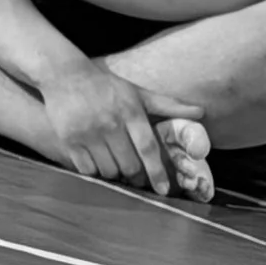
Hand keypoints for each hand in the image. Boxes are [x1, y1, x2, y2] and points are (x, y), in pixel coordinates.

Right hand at [36, 56, 173, 195]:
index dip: (157, 172)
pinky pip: (87, 169)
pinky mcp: (69, 140)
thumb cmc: (106, 86)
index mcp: (130, 112)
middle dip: (137, 177)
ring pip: (108, 170)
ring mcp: (88, 133)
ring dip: (116, 175)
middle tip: (139, 179)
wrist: (64, 75)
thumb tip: (201, 112)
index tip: (163, 189)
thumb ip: (167, 105)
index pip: (147, 148)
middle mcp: (110, 124)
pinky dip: (96, 172)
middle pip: (129, 164)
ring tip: (118, 169)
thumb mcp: (137, 92)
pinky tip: (99, 164)